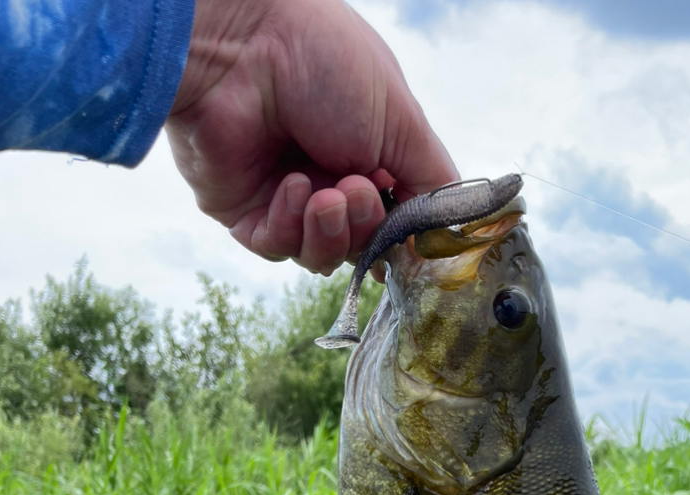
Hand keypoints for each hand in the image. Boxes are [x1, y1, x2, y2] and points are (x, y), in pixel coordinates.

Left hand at [166, 0, 457, 274]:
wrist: (243, 43)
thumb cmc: (326, 61)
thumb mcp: (404, 122)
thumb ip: (432, 182)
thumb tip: (446, 233)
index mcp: (367, 155)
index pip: (394, 221)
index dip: (401, 233)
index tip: (410, 232)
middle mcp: (327, 178)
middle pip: (359, 245)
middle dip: (364, 226)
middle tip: (356, 189)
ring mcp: (284, 198)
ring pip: (319, 256)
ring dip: (329, 231)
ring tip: (328, 194)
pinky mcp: (243, 212)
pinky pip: (276, 248)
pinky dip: (288, 225)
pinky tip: (290, 185)